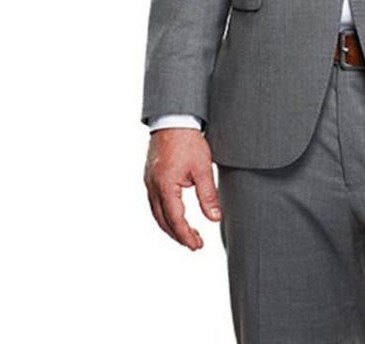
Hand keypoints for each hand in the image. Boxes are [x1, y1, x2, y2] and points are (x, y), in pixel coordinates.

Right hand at [144, 128, 221, 249]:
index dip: (186, 236)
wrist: (173, 118)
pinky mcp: (150, 176)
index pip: (175, 221)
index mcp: (165, 187)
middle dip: (178, 235)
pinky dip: (164, 213)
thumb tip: (215, 219)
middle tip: (195, 244)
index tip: (198, 246)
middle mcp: (153, 187)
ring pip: (156, 213)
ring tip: (186, 234)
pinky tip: (175, 214)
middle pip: (163, 221)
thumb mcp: (202, 168)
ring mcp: (149, 182)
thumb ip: (208, 196)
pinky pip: (154, 202)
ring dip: (170, 226)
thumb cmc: (188, 140)